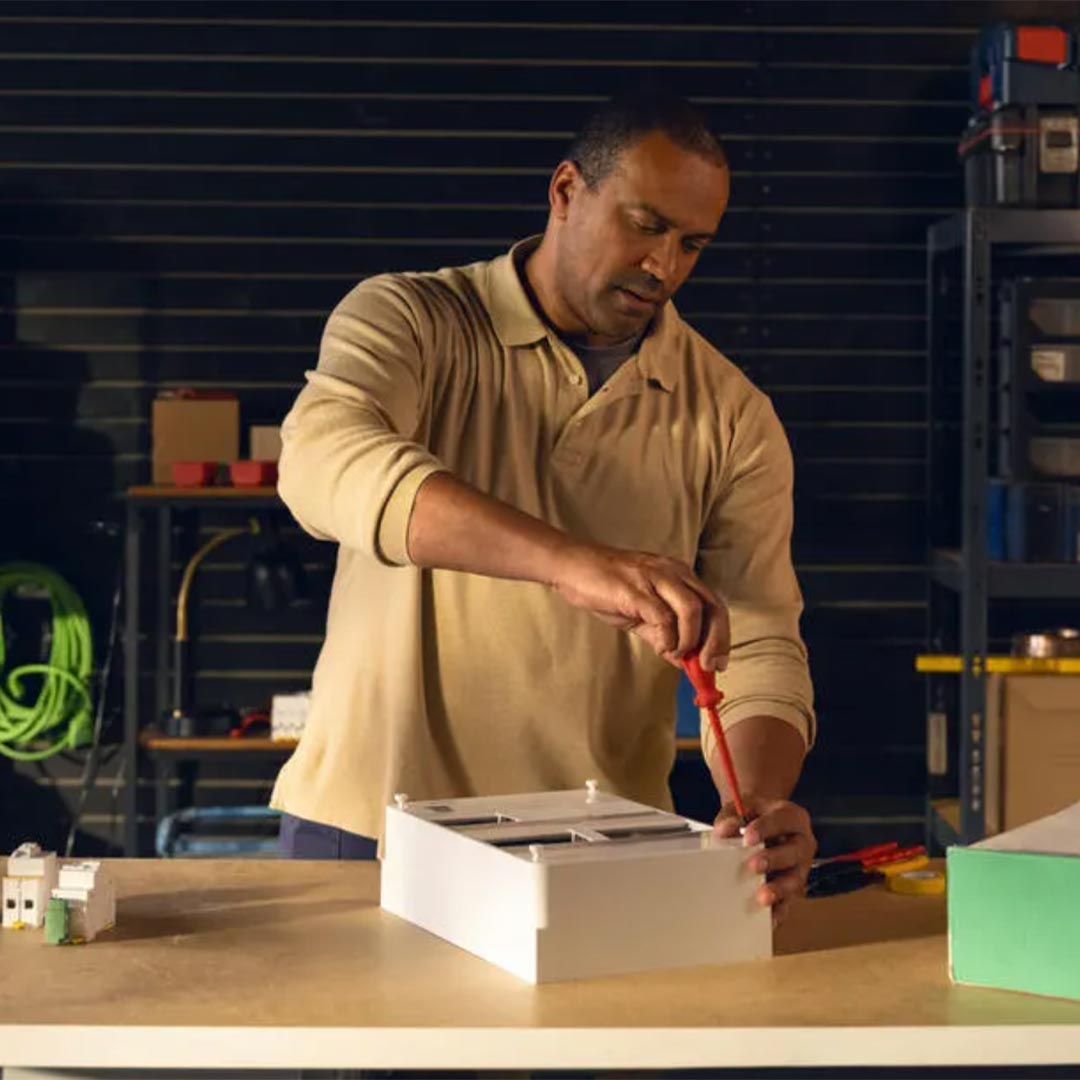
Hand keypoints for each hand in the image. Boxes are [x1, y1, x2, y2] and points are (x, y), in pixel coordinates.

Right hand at [551, 542, 729, 669]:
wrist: (572, 566)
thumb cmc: (605, 586)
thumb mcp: (640, 612)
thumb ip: (661, 633)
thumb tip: (682, 660)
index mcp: (679, 575)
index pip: (714, 606)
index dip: (721, 637)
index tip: (717, 664)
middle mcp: (673, 572)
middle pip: (712, 607)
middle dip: (715, 641)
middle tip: (707, 667)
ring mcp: (655, 578)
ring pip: (692, 610)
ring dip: (690, 640)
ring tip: (676, 654)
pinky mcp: (635, 589)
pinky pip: (663, 617)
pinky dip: (667, 638)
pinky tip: (659, 646)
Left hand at [715, 795, 815, 927]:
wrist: (760, 821)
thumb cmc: (753, 815)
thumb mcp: (742, 807)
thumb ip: (732, 816)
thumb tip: (724, 830)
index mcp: (792, 817)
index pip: (783, 820)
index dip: (766, 828)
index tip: (747, 837)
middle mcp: (801, 842)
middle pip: (795, 851)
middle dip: (774, 859)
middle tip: (753, 865)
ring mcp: (800, 866)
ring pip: (796, 879)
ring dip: (779, 888)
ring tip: (763, 896)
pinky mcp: (792, 887)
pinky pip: (789, 902)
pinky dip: (779, 911)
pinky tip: (768, 919)